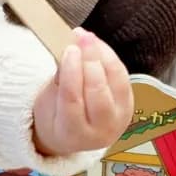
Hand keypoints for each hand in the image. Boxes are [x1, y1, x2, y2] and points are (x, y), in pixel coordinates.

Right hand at [31, 30, 131, 156]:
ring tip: (89, 38)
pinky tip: (99, 47)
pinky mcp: (129, 107)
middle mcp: (99, 131)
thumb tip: (68, 53)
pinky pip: (123, 79)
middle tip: (82, 38)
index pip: (72, 99)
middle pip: (98, 91)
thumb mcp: (46, 103)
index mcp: (71, 133)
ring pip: (116, 83)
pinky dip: (111, 59)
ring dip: (104, 56)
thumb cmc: (55, 118)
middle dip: (90, 60)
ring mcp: (118, 120)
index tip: (69, 49)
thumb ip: (58, 82)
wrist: (74, 137)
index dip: (72, 72)